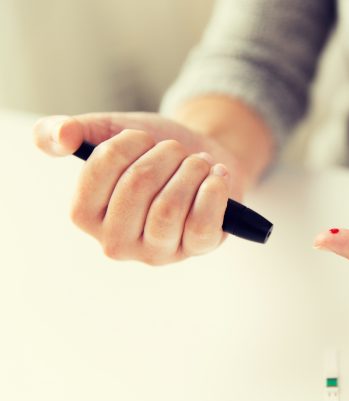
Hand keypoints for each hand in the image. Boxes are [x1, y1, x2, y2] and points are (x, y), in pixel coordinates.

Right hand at [34, 112, 240, 264]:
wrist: (203, 155)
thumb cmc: (152, 151)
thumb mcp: (108, 132)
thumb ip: (66, 131)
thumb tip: (60, 137)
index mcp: (86, 214)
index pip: (99, 169)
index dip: (128, 142)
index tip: (143, 137)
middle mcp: (117, 242)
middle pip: (137, 186)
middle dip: (165, 154)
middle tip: (176, 150)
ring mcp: (157, 251)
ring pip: (169, 208)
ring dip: (191, 170)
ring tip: (198, 163)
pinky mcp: (196, 249)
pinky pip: (202, 224)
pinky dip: (214, 190)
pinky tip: (217, 176)